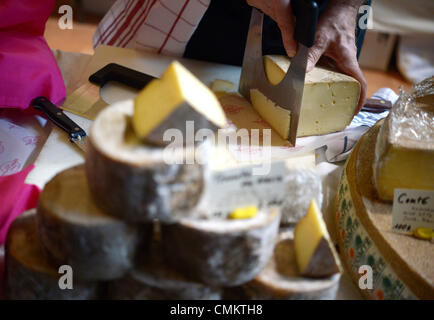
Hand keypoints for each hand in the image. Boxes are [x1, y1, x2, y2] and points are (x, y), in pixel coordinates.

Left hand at [246, 0, 366, 111]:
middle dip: (345, 98)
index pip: (359, 84)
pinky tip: (315, 81)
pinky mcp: (337, 54)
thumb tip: (303, 72)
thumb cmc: (334, 21)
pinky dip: (328, 78)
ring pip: (341, 77)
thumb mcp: (320, 39)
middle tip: (336, 111)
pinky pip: (334, 69)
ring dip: (336, 88)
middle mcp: (347, 62)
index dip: (359, 100)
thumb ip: (311, 55)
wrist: (340, 8)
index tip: (354, 112)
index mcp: (348, 61)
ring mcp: (343, 58)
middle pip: (350, 84)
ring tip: (324, 101)